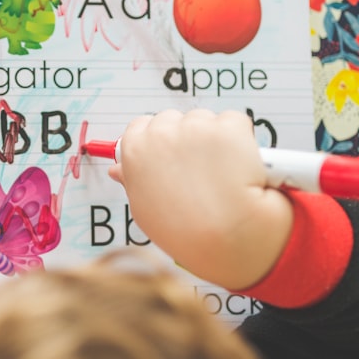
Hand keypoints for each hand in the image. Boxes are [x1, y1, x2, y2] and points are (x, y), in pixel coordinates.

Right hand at [108, 109, 292, 288]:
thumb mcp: (144, 209)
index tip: (170, 158)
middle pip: (173, 120)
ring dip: (213, 138)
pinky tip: (240, 166)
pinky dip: (240, 139)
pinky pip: (235, 122)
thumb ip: (132, 181)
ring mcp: (195, 126)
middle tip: (200, 170)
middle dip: (186, 138)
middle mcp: (161, 132)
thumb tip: (118, 169)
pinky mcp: (229, 126)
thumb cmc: (183, 231)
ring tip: (222, 174)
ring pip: (204, 120)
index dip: (158, 142)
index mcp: (135, 149)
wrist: (226, 237)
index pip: (141, 127)